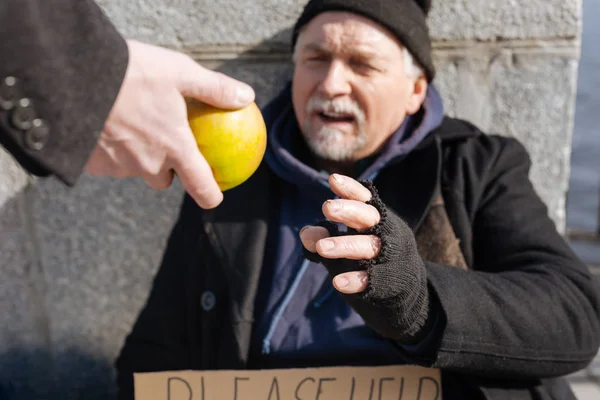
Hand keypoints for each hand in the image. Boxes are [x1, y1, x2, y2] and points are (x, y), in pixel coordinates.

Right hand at [84, 39, 254, 208]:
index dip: (210, 195)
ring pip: (133, 169)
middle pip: (163, 180)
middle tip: (162, 143)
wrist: (72, 75)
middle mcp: (148, 163)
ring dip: (135, 155)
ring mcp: (118, 166)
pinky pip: (106, 162)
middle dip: (166, 169)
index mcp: (174, 147)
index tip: (214, 197)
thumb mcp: (180, 71)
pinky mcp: (92, 163)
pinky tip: (104, 125)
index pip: (200, 185)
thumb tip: (247, 96)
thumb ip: (215, 88)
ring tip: (129, 125)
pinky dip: (109, 149)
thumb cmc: (132, 72)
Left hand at [300, 174, 381, 293]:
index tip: (333, 179)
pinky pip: (372, 279)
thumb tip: (305, 232)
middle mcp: (386, 234)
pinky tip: (338, 282)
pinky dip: (355, 280)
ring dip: (345, 245)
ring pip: (369, 247)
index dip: (351, 189)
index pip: (365, 199)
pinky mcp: (388, 282)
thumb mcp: (343, 246)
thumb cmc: (369, 260)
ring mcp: (389, 258)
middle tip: (326, 207)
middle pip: (370, 217)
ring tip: (321, 248)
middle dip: (349, 211)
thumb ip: (324, 238)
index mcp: (377, 219)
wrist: (405, 292)